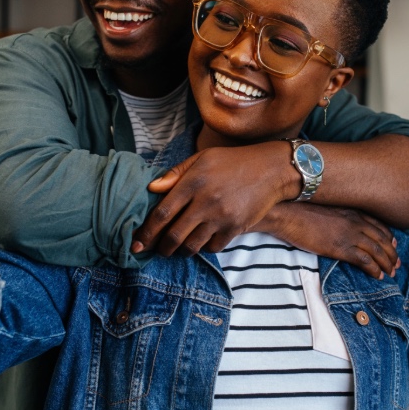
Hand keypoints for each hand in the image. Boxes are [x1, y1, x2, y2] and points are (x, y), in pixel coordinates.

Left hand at [132, 142, 296, 256]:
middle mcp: (205, 202)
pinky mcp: (235, 228)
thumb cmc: (233, 162)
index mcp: (193, 182)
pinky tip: (201, 241)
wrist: (271, 170)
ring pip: (192, 246)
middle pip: (173, 235)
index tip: (137, 243)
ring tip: (177, 248)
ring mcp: (221, 217)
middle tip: (157, 250)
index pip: (161, 213)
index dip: (146, 232)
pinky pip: (212, 247)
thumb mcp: (202, 158)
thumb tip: (152, 188)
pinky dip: (204, 247)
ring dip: (181, 251)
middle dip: (161, 247)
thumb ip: (176, 174)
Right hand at [261, 202, 398, 279]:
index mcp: (352, 212)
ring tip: (391, 273)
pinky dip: (374, 269)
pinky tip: (378, 276)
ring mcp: (349, 235)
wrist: (288, 213)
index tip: (394, 246)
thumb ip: (339, 217)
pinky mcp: (340, 248)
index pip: (379, 225)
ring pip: (377, 251)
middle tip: (397, 264)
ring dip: (387, 263)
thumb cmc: (301, 211)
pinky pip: (364, 260)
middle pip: (382, 239)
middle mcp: (355, 222)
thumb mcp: (327, 210)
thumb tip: (340, 227)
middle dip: (392, 253)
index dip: (389, 237)